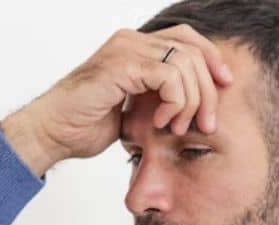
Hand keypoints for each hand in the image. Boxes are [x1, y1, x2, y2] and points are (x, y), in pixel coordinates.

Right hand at [1, 24, 234, 175]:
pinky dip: (176, 103)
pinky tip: (163, 121)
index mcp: (135, 47)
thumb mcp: (134, 109)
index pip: (187, 38)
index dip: (211, 58)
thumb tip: (194, 102)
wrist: (53, 132)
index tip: (225, 86)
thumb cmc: (86, 124)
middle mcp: (131, 41)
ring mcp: (125, 50)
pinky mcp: (122, 66)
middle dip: (208, 90)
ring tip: (179, 127)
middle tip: (208, 123)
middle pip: (192, 51)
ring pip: (185, 64)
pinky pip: (170, 77)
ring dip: (192, 102)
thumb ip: (159, 96)